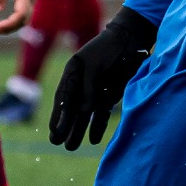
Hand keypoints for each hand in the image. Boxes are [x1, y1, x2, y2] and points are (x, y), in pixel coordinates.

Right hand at [47, 7, 157, 149]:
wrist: (131, 39)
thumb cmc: (109, 48)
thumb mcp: (94, 66)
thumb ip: (88, 87)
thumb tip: (84, 110)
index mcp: (72, 72)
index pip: (63, 98)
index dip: (58, 116)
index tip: (55, 132)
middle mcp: (82, 82)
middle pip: (72, 108)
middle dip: (65, 127)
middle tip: (57, 143)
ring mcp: (96, 88)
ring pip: (85, 113)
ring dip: (79, 130)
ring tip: (71, 147)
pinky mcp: (110, 93)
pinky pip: (102, 111)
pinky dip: (98, 124)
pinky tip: (94, 139)